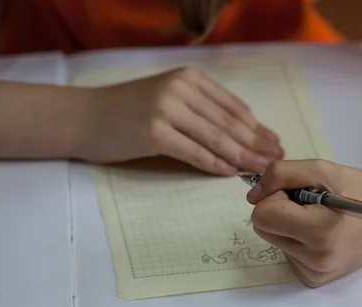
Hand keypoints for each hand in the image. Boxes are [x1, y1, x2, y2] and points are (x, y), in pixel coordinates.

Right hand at [79, 67, 283, 174]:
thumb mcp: (169, 98)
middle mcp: (180, 89)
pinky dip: (214, 164)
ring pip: (216, 138)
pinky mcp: (153, 132)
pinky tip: (230, 173)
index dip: (258, 128)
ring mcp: (166, 109)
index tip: (275, 143)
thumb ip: (202, 109)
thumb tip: (242, 132)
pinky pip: (194, 152)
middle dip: (257, 144)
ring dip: (243, 157)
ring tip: (262, 170)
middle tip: (278, 160)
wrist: (84, 117)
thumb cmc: (128, 111)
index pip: (233, 107)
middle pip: (229, 123)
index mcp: (189, 79)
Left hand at [246, 160, 361, 286]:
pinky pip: (286, 253)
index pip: (263, 215)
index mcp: (321, 233)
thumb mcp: (321, 169)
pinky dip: (297, 239)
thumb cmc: (359, 189)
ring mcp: (316, 274)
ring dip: (289, 224)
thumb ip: (280, 174)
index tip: (300, 191)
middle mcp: (318, 261)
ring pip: (273, 240)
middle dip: (280, 210)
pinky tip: (321, 234)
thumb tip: (252, 196)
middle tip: (311, 202)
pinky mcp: (315, 280)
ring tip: (320, 218)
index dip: (276, 195)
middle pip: (263, 229)